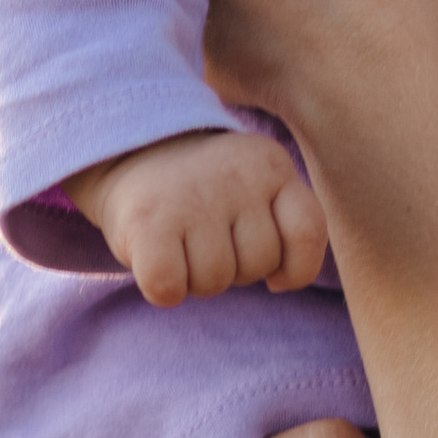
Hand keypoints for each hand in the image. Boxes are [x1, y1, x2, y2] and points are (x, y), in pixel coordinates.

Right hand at [69, 128, 329, 304]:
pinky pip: (169, 287)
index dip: (295, 268)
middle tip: (208, 240)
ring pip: (215, 281)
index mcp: (271, 165)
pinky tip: (157, 257)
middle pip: (258, 265)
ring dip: (196, 278)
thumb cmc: (203, 189)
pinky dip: (163, 288)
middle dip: (235, 269)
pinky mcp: (149, 220)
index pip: (307, 233)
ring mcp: (194, 196)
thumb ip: (282, 221)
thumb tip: (282, 281)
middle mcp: (237, 175)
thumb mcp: (255, 184)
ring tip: (181, 242)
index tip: (274, 273)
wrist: (129, 149)